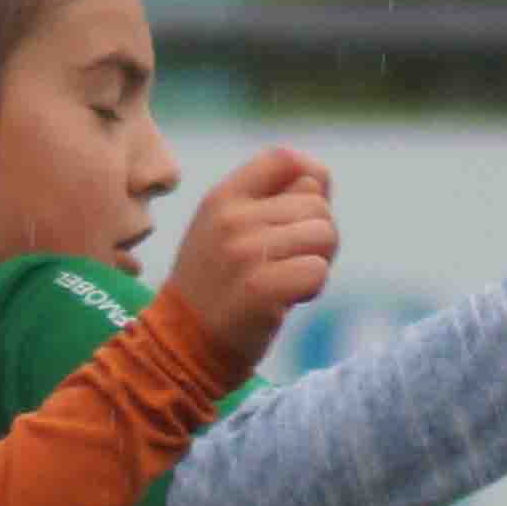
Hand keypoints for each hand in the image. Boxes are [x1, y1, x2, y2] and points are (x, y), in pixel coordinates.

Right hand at [163, 146, 337, 369]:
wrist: (182, 346)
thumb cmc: (217, 288)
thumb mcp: (224, 230)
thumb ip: (267, 201)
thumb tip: (321, 180)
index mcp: (222, 198)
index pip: (284, 159)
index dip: (310, 182)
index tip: (299, 217)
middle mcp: (232, 219)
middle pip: (316, 204)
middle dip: (315, 236)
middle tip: (289, 263)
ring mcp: (244, 253)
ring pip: (324, 235)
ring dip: (317, 262)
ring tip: (286, 280)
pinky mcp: (260, 288)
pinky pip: (318, 271)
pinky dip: (312, 289)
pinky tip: (287, 300)